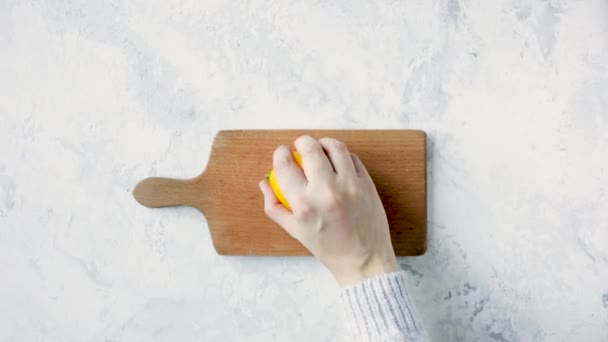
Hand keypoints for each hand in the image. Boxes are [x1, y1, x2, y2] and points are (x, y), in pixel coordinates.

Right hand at [258, 135, 397, 286]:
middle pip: (310, 148)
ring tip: (319, 150)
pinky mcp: (367, 184)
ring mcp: (350, 185)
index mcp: (304, 205)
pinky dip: (342, 156)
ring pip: (334, 146)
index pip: (285, 165)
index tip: (282, 153)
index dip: (280, 153)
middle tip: (300, 147)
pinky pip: (352, 158)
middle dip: (301, 142)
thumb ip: (274, 206)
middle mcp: (326, 192)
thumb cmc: (327, 247)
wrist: (363, 260)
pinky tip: (337, 163)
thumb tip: (264, 182)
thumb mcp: (294, 231)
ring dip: (323, 143)